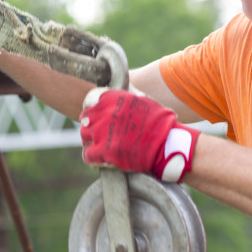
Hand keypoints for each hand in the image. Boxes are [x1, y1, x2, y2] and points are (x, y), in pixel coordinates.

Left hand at [79, 88, 199, 182]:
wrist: (167, 144)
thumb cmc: (159, 122)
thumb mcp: (142, 100)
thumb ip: (125, 97)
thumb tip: (117, 92)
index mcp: (112, 98)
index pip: (90, 99)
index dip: (92, 108)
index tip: (95, 115)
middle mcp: (103, 113)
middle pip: (85, 118)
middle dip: (91, 124)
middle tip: (98, 132)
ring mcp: (101, 133)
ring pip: (84, 136)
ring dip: (90, 140)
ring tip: (100, 145)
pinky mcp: (103, 152)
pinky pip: (87, 154)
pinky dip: (92, 158)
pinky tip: (98, 159)